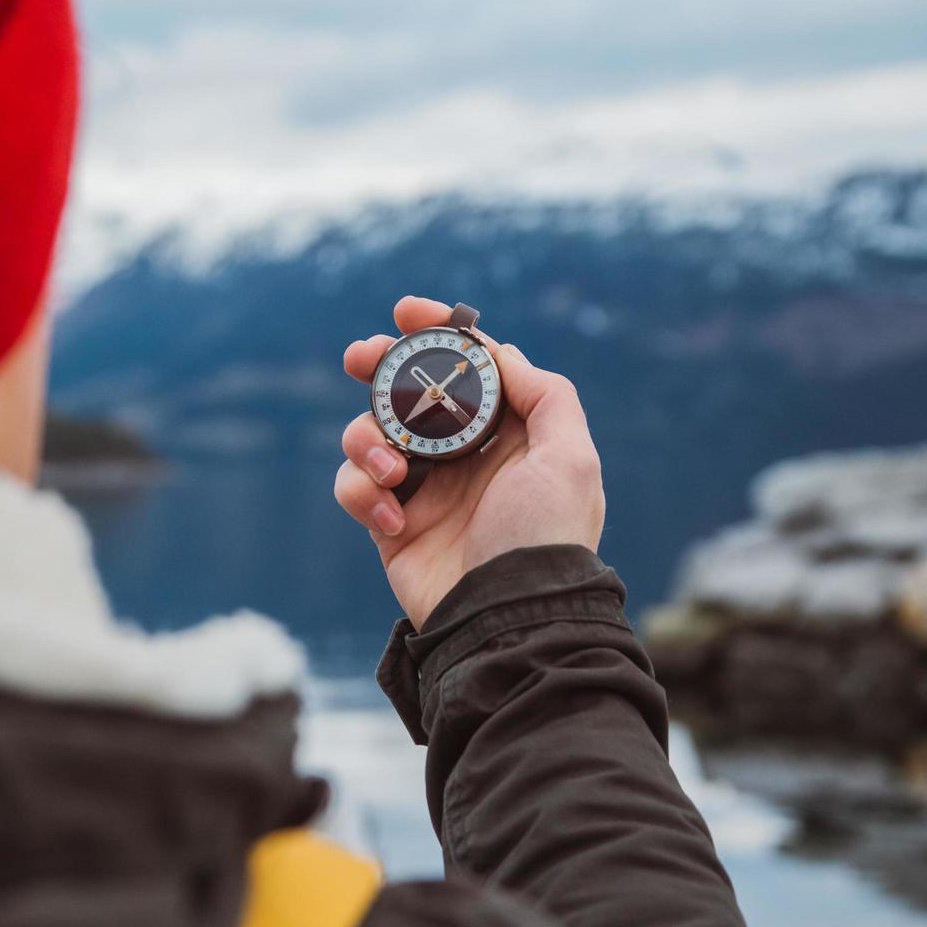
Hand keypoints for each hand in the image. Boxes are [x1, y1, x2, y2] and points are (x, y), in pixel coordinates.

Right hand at [335, 296, 605, 628]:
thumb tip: (502, 354)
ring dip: (368, 439)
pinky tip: (392, 519)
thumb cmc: (545, 537)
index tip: (406, 311)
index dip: (435, 333)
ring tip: (393, 469)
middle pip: (406, 392)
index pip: (467, 368)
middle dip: (378, 368)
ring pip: (369, 434)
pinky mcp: (390, 525)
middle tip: (360, 357)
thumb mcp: (570, 458)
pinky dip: (363, 493)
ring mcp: (423, 490)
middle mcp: (462, 457)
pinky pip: (355, 487)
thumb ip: (545, 395)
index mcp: (506, 434)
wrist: (507, 616)